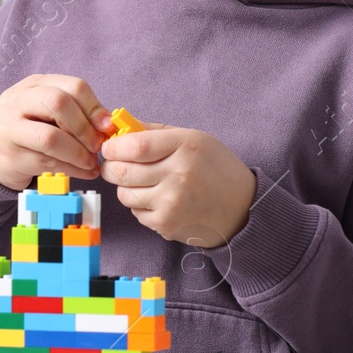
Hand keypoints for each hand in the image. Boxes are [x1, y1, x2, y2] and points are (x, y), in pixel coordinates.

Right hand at [0, 74, 117, 190]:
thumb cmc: (30, 128)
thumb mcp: (48, 110)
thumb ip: (76, 111)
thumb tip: (108, 123)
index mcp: (34, 84)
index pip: (72, 86)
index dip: (94, 107)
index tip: (108, 126)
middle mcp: (18, 101)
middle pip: (58, 103)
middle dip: (84, 126)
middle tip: (98, 145)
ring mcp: (10, 129)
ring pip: (50, 137)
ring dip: (79, 153)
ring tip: (92, 162)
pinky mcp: (10, 157)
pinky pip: (46, 162)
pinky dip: (71, 169)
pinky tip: (84, 172)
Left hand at [99, 123, 257, 247]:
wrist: (243, 208)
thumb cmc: (216, 168)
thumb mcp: (194, 139)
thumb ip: (155, 132)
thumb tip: (118, 128)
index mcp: (187, 147)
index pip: (135, 146)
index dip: (114, 147)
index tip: (110, 147)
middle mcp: (179, 175)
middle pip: (122, 171)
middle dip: (111, 166)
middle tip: (115, 164)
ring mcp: (172, 203)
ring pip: (124, 194)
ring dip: (127, 187)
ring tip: (145, 182)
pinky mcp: (167, 225)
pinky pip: (136, 212)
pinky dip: (141, 205)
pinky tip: (160, 199)